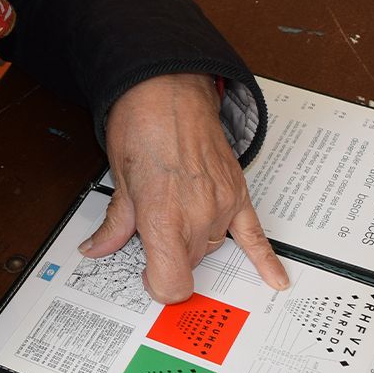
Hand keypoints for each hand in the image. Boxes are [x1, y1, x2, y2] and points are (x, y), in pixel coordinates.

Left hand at [82, 73, 288, 303]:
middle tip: (152, 223)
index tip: (147, 273)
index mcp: (162, 217)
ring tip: (177, 208)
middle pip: (189, 265)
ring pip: (211, 248)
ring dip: (195, 242)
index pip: (171, 285)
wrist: (167, 88)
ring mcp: (221, 204)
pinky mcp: (237, 193)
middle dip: (169, 254)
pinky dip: (265, 259)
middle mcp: (196, 215)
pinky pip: (255, 234)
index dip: (156, 285)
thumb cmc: (141, 124)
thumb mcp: (118, 178)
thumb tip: (98, 247)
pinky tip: (275, 278)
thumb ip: (115, 224)